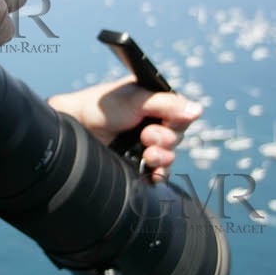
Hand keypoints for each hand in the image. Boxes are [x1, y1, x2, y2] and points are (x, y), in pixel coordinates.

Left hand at [48, 79, 202, 182]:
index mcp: (157, 103)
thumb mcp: (136, 99)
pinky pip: (159, 173)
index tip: (167, 121)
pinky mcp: (139, 163)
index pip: (183, 114)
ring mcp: (147, 144)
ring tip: (147, 154)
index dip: (178, 119)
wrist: (77, 127)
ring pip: (170, 155)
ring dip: (162, 156)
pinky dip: (158, 174)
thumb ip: (166, 104)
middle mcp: (155, 122)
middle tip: (146, 135)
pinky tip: (152, 174)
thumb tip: (198, 110)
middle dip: (165, 138)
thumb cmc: (102, 107)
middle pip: (178, 136)